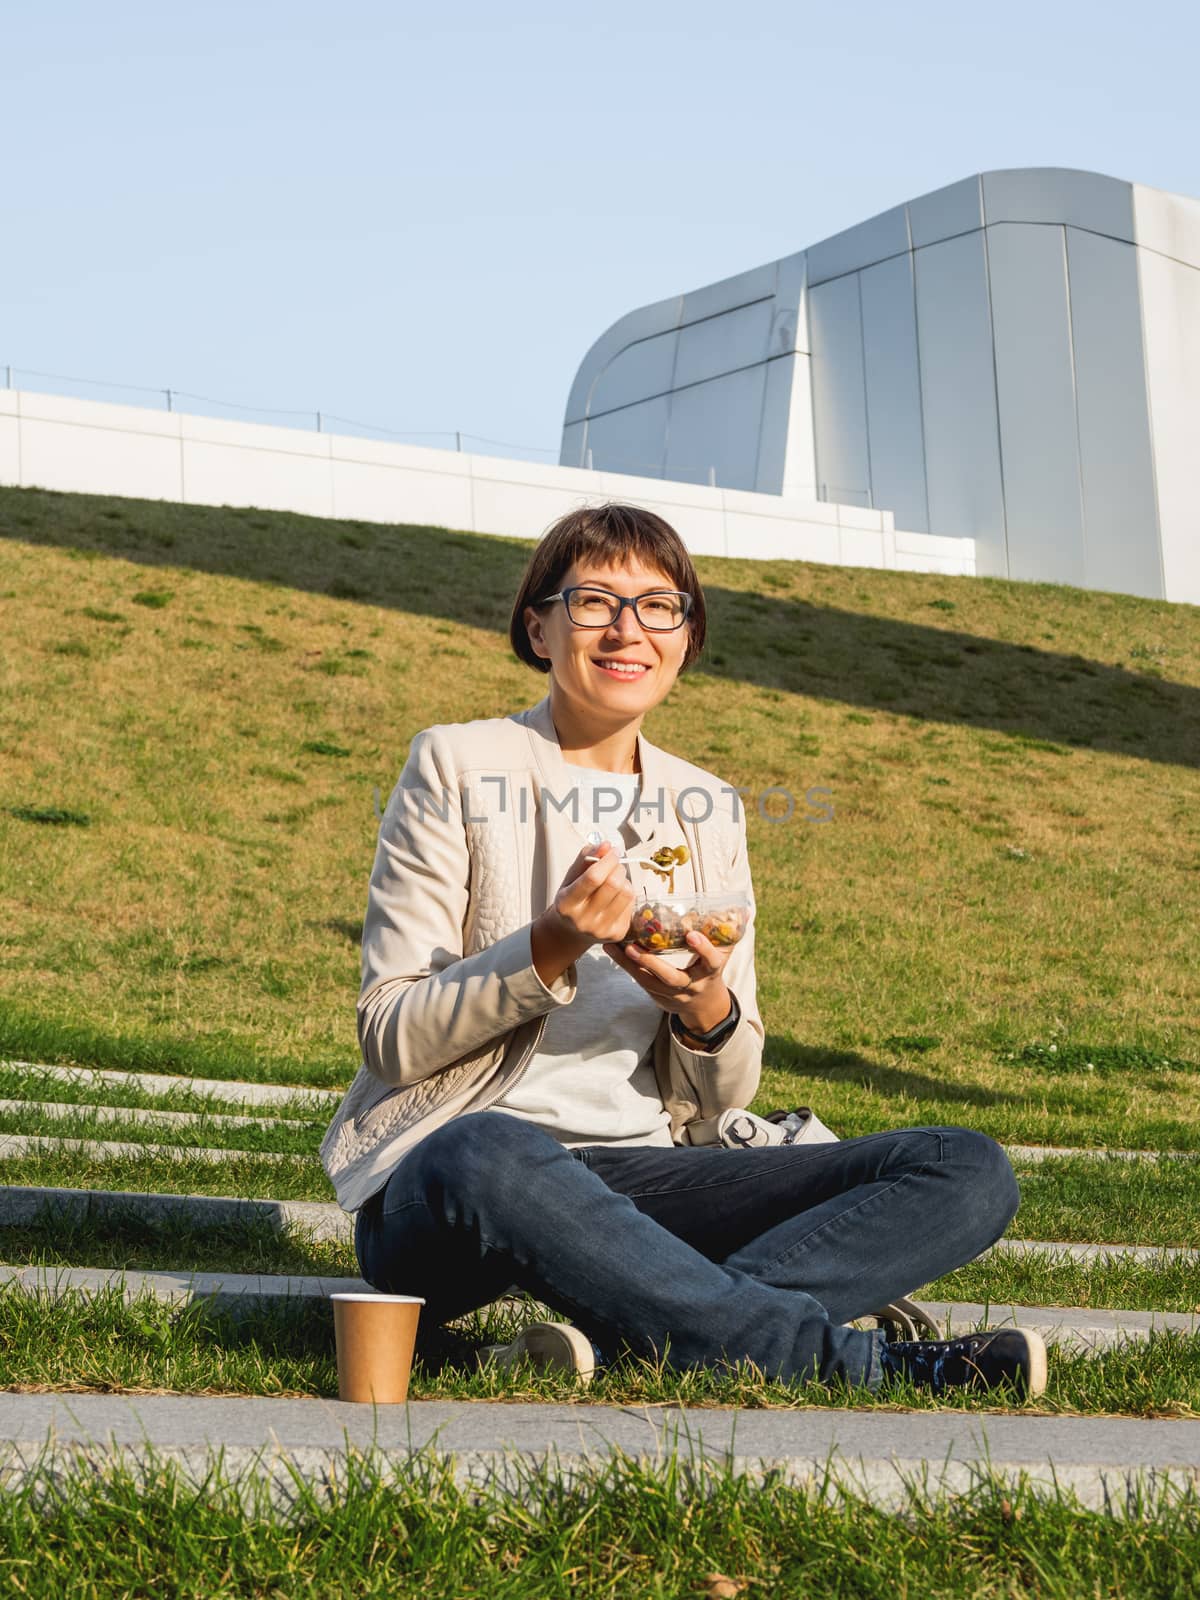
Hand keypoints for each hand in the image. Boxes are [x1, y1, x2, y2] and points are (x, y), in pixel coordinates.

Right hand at [531, 841, 635, 985]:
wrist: (572, 931)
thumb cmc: (572, 899)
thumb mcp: (571, 877)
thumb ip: (586, 857)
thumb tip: (606, 846)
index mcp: (567, 904)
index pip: (593, 878)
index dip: (607, 860)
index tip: (612, 851)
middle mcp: (583, 920)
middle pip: (613, 884)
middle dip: (618, 867)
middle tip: (614, 864)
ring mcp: (601, 930)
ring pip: (627, 893)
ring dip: (624, 880)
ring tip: (615, 880)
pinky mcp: (617, 933)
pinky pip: (631, 903)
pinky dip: (627, 893)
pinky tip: (616, 895)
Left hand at [601, 927, 732, 1036]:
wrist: (704, 1005)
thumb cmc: (711, 970)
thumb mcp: (724, 954)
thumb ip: (729, 932)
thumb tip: (746, 910)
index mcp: (710, 972)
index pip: (710, 961)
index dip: (703, 949)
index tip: (692, 934)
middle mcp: (691, 985)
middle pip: (671, 978)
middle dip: (652, 964)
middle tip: (633, 948)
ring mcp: (672, 994)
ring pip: (648, 982)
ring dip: (629, 965)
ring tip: (612, 947)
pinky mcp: (657, 997)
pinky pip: (640, 982)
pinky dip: (626, 967)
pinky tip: (613, 951)